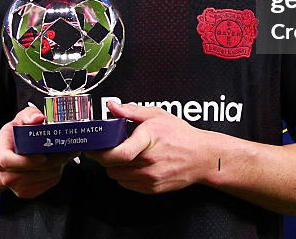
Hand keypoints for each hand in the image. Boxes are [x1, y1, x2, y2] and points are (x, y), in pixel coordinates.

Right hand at [0, 104, 77, 198]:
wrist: (8, 156)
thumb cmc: (14, 138)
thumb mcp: (19, 120)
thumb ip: (28, 115)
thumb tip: (38, 118)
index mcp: (1, 156)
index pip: (8, 161)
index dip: (27, 161)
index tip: (42, 156)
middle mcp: (6, 174)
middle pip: (32, 171)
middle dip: (53, 159)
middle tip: (69, 149)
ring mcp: (16, 186)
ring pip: (45, 177)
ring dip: (58, 165)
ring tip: (66, 153)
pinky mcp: (28, 192)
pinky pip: (49, 183)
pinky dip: (57, 172)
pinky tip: (59, 162)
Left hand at [87, 101, 212, 193]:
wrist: (202, 157)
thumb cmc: (181, 135)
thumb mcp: (157, 115)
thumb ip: (132, 111)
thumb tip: (113, 106)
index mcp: (148, 140)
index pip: (119, 153)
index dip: (100, 152)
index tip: (93, 147)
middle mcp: (149, 162)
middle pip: (112, 166)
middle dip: (104, 157)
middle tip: (104, 148)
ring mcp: (150, 178)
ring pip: (116, 176)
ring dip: (114, 167)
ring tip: (122, 155)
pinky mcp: (152, 188)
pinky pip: (127, 184)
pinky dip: (124, 175)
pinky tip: (132, 164)